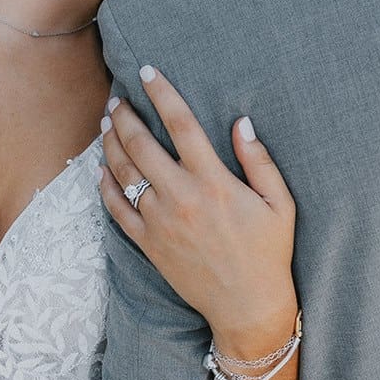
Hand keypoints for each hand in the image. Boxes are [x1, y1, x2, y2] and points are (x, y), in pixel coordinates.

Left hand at [97, 64, 297, 347]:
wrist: (247, 307)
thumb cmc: (268, 252)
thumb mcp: (279, 203)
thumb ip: (259, 160)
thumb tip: (241, 122)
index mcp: (213, 182)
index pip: (180, 124)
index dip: (161, 93)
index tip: (147, 71)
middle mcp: (180, 197)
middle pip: (140, 144)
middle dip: (124, 115)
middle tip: (117, 98)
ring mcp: (159, 222)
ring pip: (123, 173)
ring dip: (110, 144)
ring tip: (107, 124)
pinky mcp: (147, 244)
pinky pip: (116, 210)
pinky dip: (105, 186)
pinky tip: (101, 169)